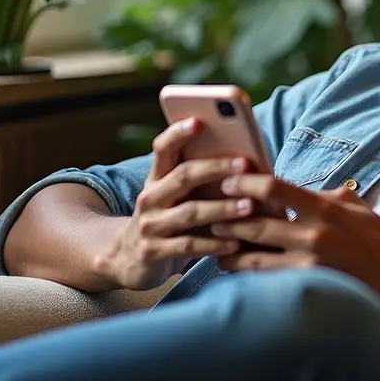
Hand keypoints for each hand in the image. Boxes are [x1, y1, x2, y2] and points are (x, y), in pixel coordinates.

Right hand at [92, 118, 249, 290]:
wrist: (129, 260)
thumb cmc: (168, 218)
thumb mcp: (174, 196)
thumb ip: (198, 178)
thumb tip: (246, 159)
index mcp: (157, 177)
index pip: (163, 148)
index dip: (178, 133)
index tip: (199, 120)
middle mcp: (149, 198)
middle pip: (183, 176)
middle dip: (216, 167)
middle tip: (245, 163)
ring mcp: (150, 226)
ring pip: (189, 212)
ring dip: (222, 208)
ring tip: (250, 205)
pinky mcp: (153, 252)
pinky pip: (188, 246)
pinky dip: (214, 244)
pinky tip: (236, 243)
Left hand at [214, 174, 379, 318]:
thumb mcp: (356, 207)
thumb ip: (324, 196)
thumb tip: (296, 188)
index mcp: (325, 206)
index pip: (275, 186)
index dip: (245, 181)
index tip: (228, 179)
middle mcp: (314, 233)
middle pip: (256, 220)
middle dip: (227, 216)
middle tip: (207, 211)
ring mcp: (310, 263)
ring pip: (254, 255)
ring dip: (229, 249)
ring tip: (211, 244)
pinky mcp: (310, 287)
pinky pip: (267, 281)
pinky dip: (247, 275)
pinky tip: (233, 271)